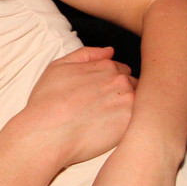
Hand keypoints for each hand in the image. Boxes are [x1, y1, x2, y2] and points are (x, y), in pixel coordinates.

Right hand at [19, 46, 135, 170]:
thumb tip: (110, 51)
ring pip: (140, 103)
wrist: (45, 134)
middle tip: (104, 111)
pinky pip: (141, 122)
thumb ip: (86, 54)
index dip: (111, 84)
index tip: (101, 96)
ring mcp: (128, 102)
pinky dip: (132, 125)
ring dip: (129, 110)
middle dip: (122, 95)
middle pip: (134, 85)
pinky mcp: (131, 125)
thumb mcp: (58, 67)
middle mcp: (121, 81)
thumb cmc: (46, 102)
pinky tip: (114, 132)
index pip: (122, 71)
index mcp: (106, 66)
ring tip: (109, 123)